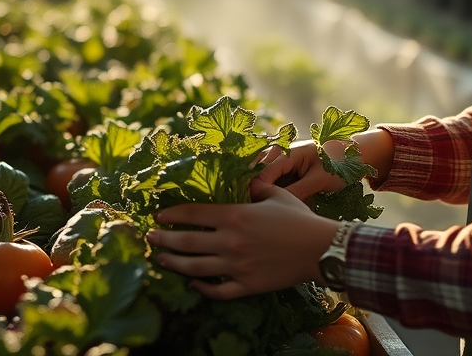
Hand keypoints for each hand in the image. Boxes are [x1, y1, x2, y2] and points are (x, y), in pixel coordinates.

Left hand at [147, 179, 339, 298]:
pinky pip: (217, 290)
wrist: (320, 250)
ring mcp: (237, 266)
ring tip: (161, 259)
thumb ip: (255, 187)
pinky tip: (193, 283)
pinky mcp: (246, 285)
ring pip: (195, 267)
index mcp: (236, 216)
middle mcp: (231, 241)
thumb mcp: (275, 195)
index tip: (159, 216)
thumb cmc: (300, 220)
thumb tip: (244, 181)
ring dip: (174, 263)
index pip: (194, 214)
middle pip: (187, 242)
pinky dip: (202, 288)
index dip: (172, 215)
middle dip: (164, 240)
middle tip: (150, 238)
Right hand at [256, 129, 395, 200]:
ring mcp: (281, 159)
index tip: (260, 212)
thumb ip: (297, 191)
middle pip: (256, 174)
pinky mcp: (285, 167)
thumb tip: (276, 207)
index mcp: (287, 152)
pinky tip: (274, 204)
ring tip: (266, 210)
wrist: (352, 155)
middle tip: (261, 213)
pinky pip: (271, 179)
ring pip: (262, 177)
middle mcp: (280, 153)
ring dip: (263, 192)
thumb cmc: (339, 165)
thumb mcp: (319, 180)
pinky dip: (271, 190)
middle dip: (256, 192)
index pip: (262, 174)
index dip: (257, 193)